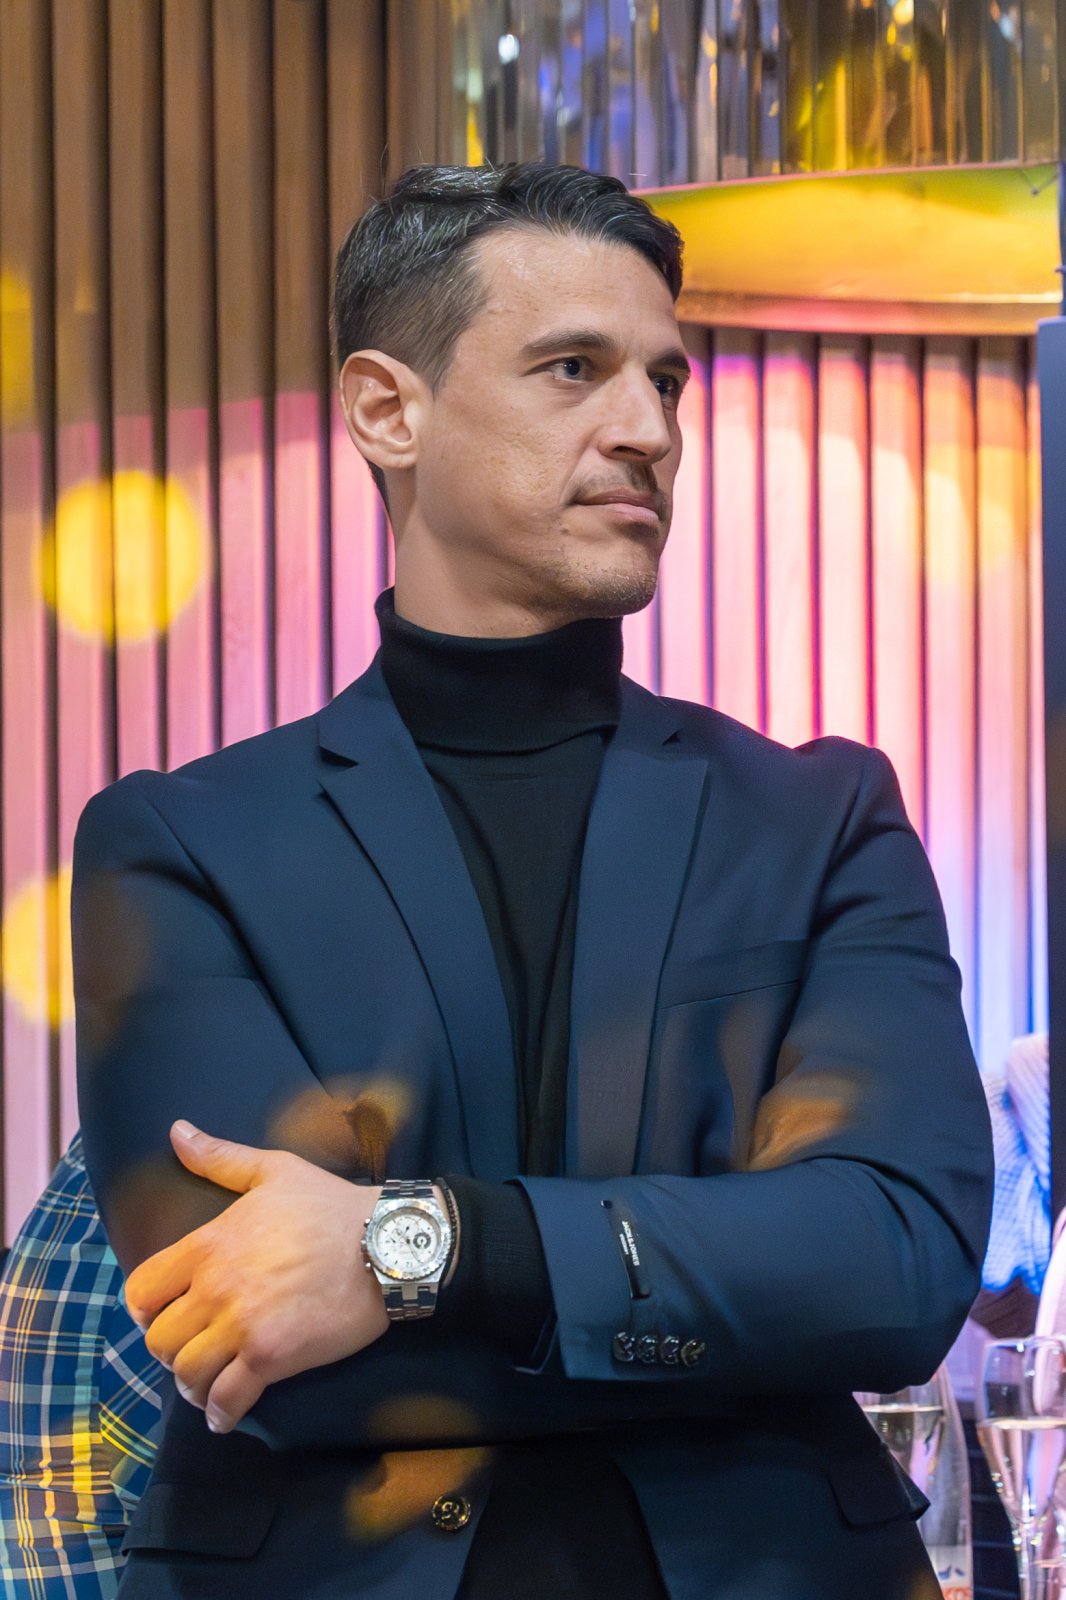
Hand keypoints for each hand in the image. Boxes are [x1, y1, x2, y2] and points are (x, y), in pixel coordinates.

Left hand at [124, 1120, 387, 1433]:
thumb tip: (176, 1131)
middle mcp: (216, 1288)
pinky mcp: (273, 1357)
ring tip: (207, 1383)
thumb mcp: (273, 1170)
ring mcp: (243, 1325)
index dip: (144, 1309)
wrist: (385, 1243)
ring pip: (187, 1373)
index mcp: (209, 1245)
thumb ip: (219, 1157)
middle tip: (191, 1350)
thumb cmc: (330, 1205)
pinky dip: (220, 1413)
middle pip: (159, 1340)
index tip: (160, 1315)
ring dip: (192, 1385)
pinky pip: (227, 1399)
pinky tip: (225, 1414)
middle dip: (170, 1350)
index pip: (142, 1290)